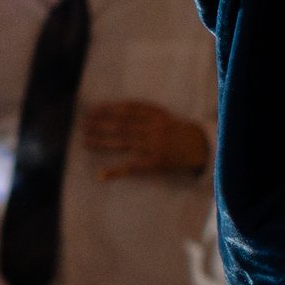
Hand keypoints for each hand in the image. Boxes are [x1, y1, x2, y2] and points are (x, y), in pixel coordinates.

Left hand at [80, 100, 209, 178]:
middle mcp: (154, 128)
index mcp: (157, 115)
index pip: (127, 110)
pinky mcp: (155, 162)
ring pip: (123, 142)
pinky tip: (101, 174)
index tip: (92, 110)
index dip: (108, 109)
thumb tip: (116, 109)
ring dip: (102, 142)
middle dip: (100, 125)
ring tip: (85, 141)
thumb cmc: (178, 131)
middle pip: (121, 125)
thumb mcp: (165, 117)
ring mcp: (154, 145)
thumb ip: (144, 113)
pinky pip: (132, 167)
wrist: (202, 148)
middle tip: (82, 125)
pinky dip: (116, 171)